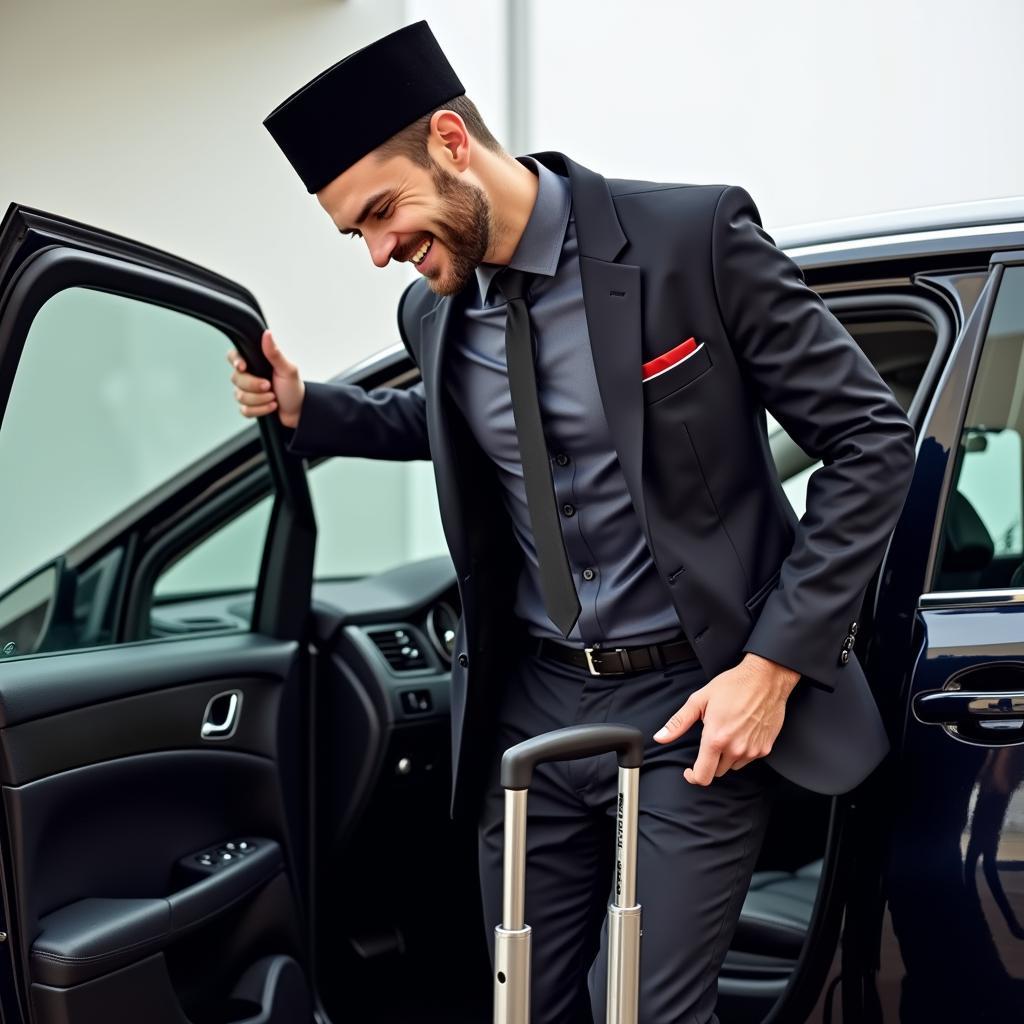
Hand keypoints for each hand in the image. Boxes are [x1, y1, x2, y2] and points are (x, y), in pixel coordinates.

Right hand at [227, 329, 304, 428]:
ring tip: (274, 398)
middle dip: (254, 386)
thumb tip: (267, 334)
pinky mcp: (248, 406)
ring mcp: (246, 391)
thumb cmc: (293, 388)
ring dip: (260, 399)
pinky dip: (260, 410)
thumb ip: (275, 353)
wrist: (299, 410)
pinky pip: (244, 410)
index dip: (235, 361)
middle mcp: (248, 375)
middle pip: (236, 379)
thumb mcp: (287, 370)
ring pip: (240, 396)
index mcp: (255, 363)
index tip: (244, 367)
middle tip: (269, 386)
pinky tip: (271, 406)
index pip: (234, 356)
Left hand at [653, 653, 799, 784]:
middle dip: (709, 761)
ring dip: (726, 757)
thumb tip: (660, 737)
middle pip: (717, 772)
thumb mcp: (699, 700)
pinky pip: (749, 759)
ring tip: (727, 732)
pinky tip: (741, 732)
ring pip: (733, 766)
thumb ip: (678, 723)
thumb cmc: (733, 686)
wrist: (765, 678)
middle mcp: (735, 749)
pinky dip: (742, 751)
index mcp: (716, 739)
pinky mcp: (766, 748)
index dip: (693, 776)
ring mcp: (752, 750)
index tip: (689, 770)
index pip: (703, 776)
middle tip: (710, 740)